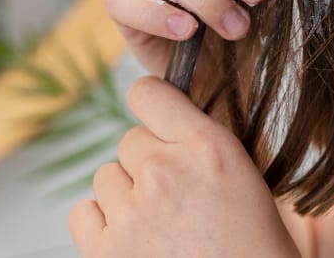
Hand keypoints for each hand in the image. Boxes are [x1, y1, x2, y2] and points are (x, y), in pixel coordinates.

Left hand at [70, 76, 300, 257]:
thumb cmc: (250, 245)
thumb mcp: (242, 173)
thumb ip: (199, 139)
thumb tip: (160, 117)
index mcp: (207, 147)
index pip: (148, 92)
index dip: (151, 105)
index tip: (156, 119)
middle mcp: (164, 172)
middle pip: (129, 141)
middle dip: (148, 165)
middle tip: (178, 198)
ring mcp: (131, 213)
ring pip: (106, 177)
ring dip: (126, 197)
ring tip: (161, 225)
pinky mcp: (106, 251)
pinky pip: (83, 213)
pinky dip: (102, 225)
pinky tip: (133, 239)